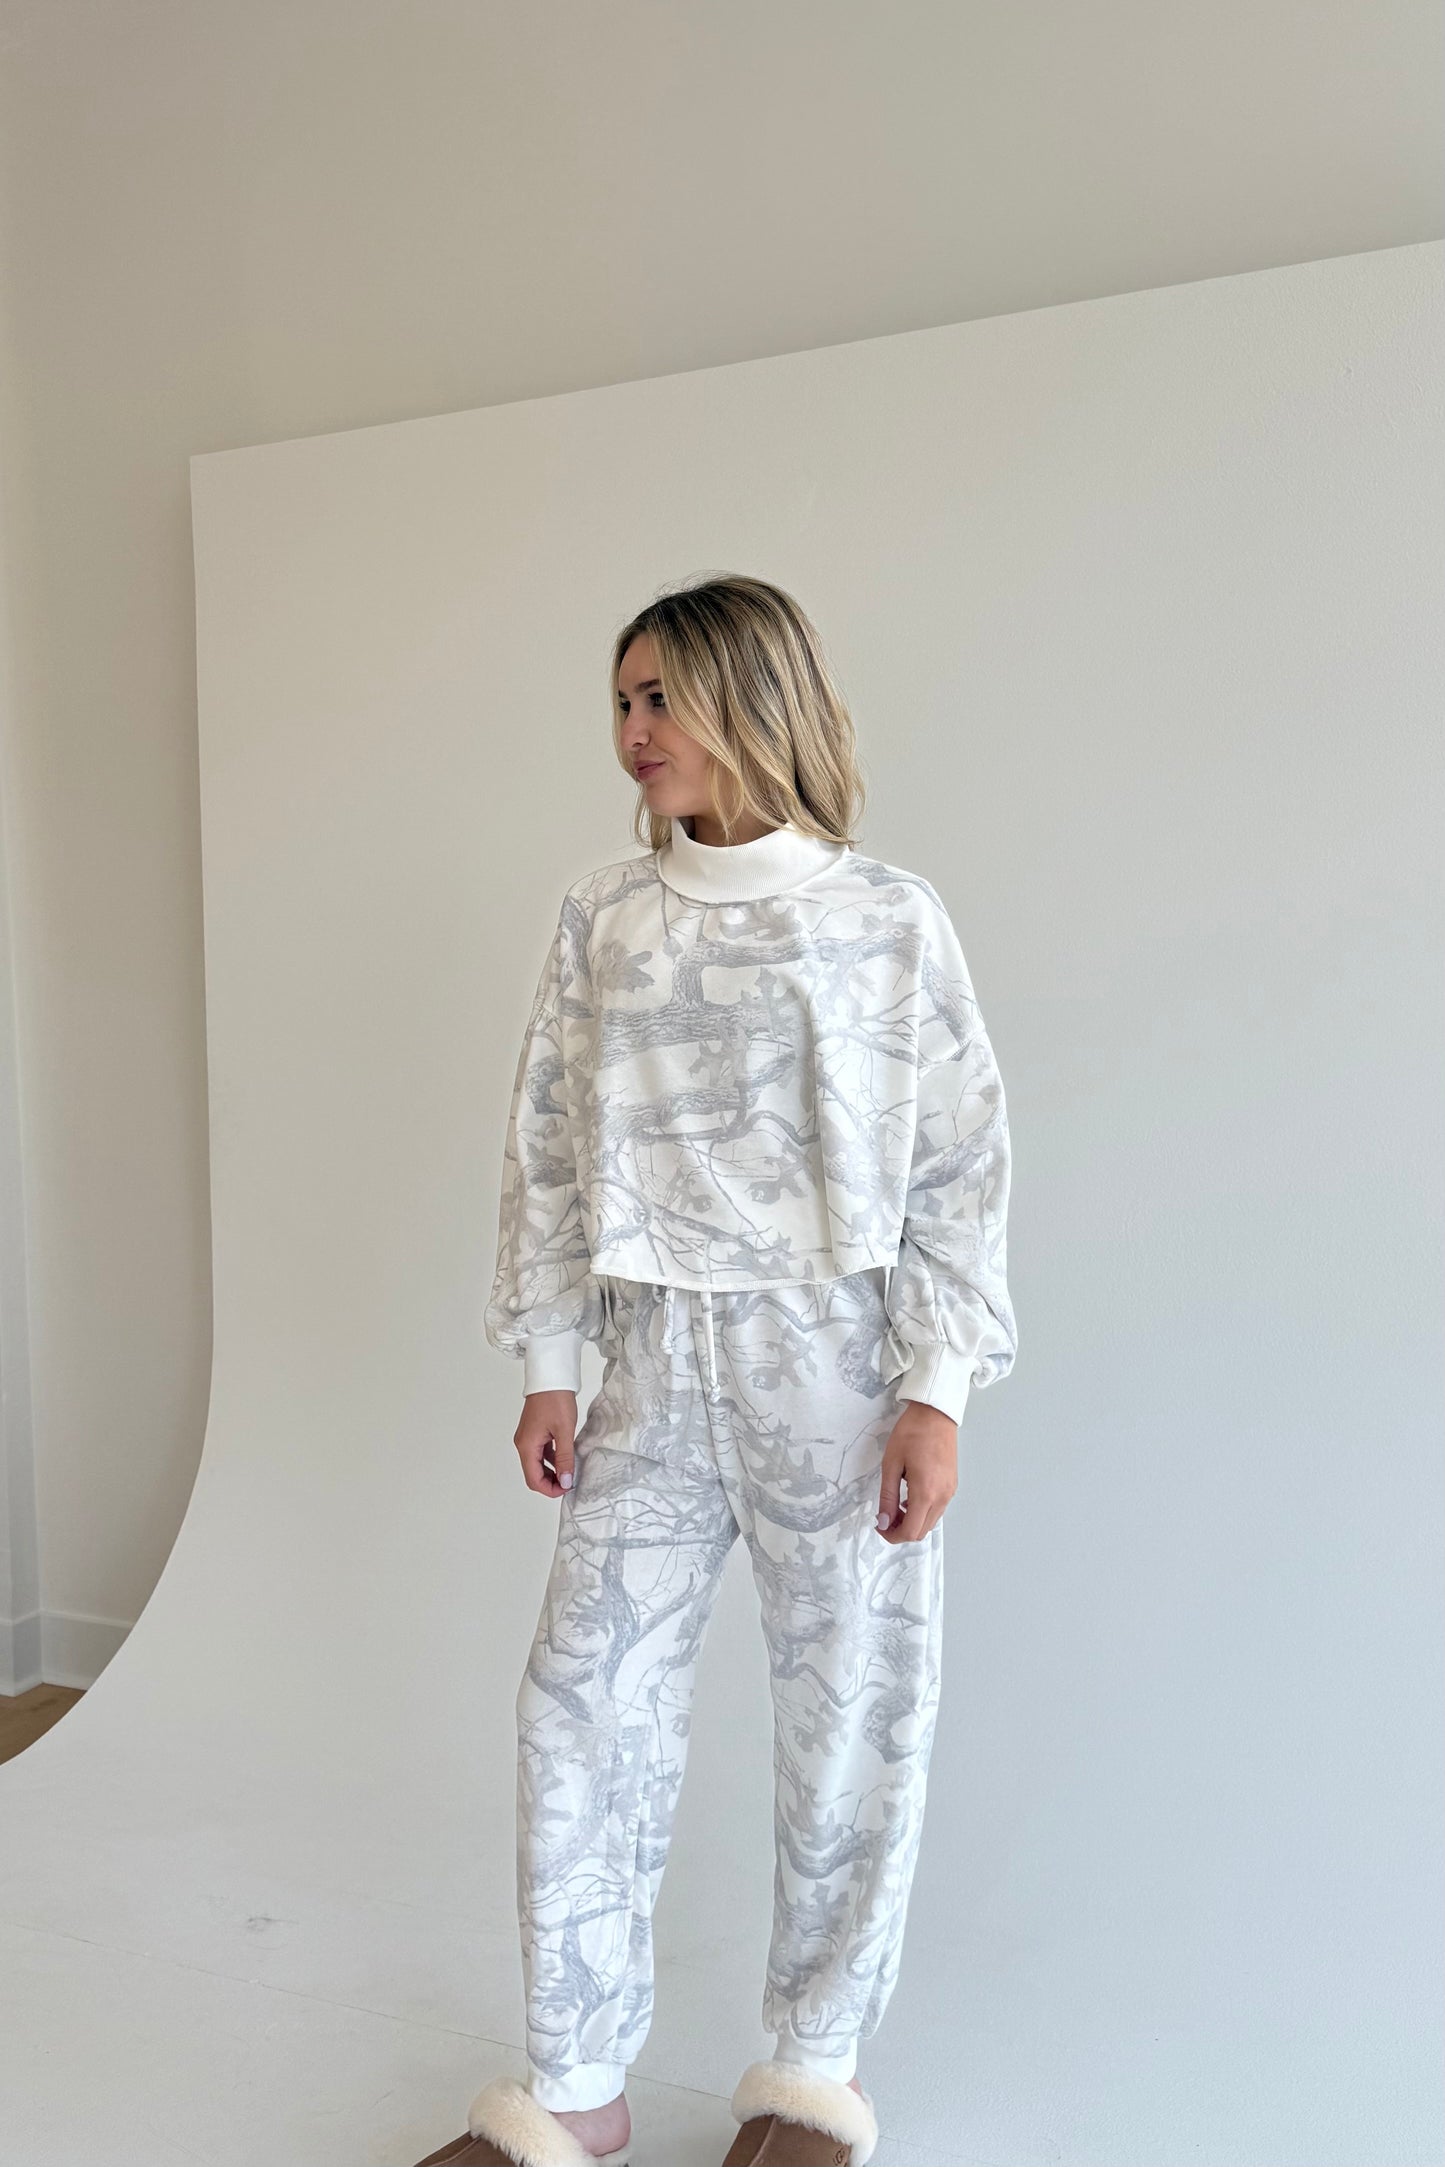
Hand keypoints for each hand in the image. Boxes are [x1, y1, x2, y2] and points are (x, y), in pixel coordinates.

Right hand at [514, 1390, 578, 1497]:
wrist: (550, 1377)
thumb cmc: (555, 1399)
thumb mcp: (564, 1431)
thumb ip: (565, 1458)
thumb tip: (565, 1481)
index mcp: (526, 1445)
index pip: (533, 1479)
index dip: (550, 1489)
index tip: (567, 1488)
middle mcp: (523, 1444)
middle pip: (533, 1474)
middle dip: (550, 1483)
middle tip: (570, 1483)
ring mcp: (528, 1438)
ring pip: (537, 1464)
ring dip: (552, 1472)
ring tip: (570, 1472)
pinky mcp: (534, 1432)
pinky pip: (541, 1453)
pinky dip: (552, 1460)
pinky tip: (566, 1459)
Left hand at [876, 1399, 956, 1541]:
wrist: (935, 1414)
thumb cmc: (912, 1433)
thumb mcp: (891, 1465)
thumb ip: (887, 1497)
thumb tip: (883, 1521)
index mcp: (926, 1492)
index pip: (910, 1531)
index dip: (891, 1535)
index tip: (879, 1526)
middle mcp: (942, 1496)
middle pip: (921, 1532)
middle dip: (901, 1530)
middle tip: (884, 1518)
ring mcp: (950, 1492)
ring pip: (930, 1522)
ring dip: (912, 1521)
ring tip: (895, 1506)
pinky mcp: (952, 1486)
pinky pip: (937, 1509)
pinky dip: (922, 1511)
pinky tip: (909, 1497)